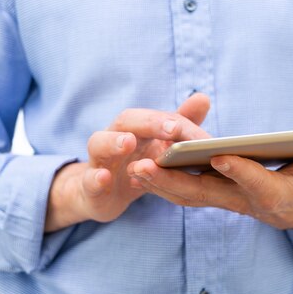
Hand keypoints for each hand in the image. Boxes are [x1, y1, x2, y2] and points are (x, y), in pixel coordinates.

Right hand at [44, 93, 210, 231]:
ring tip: (128, 142)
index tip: (185, 126)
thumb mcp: (158, 149)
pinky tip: (104, 178)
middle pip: (126, 121)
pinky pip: (89, 179)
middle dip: (149, 123)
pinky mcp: (90, 186)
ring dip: (113, 142)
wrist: (102, 195)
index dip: (169, 120)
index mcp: (135, 128)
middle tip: (172, 128)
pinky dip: (95, 178)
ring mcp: (99, 161)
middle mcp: (113, 138)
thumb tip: (203, 98)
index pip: (152, 117)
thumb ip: (180, 126)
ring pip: (99, 144)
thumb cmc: (136, 166)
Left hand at [127, 141, 292, 229]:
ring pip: (187, 196)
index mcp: (274, 195)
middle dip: (175, 182)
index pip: (256, 185)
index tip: (221, 156)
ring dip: (160, 184)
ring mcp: (225, 200)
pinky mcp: (213, 195)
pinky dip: (161, 183)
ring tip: (134, 167)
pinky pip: (183, 192)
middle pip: (206, 195)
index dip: (241, 172)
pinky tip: (140, 169)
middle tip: (146, 166)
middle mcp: (244, 202)